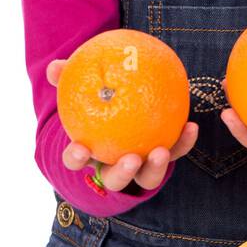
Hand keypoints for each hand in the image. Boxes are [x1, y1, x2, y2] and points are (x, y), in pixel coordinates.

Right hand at [46, 58, 198, 190]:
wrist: (122, 112)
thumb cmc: (96, 101)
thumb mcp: (81, 90)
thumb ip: (67, 79)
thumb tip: (54, 66)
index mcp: (90, 153)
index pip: (76, 160)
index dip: (75, 159)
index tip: (79, 149)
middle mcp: (113, 167)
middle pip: (115, 179)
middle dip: (123, 173)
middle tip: (131, 159)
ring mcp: (140, 168)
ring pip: (146, 178)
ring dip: (156, 169)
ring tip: (162, 152)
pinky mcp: (163, 159)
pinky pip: (175, 152)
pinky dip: (183, 142)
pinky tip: (191, 126)